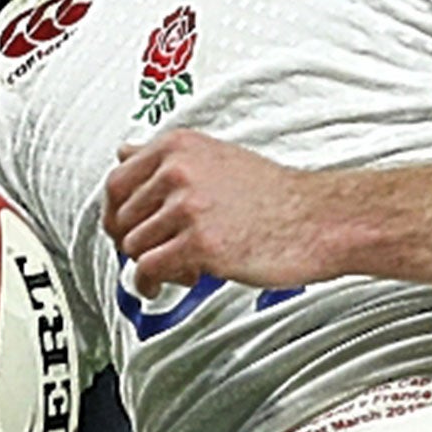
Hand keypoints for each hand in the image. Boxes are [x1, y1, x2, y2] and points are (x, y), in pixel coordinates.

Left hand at [103, 130, 336, 293]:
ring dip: (150, 264)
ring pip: (133, 246)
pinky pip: (149, 270)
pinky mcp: (198, 244)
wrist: (317, 219)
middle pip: (121, 217)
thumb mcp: (216, 156)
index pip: (117, 180)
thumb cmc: (276, 195)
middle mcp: (178, 171)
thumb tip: (125, 153)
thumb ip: (170, 158)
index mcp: (179, 147)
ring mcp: (187, 207)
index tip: (122, 228)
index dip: (115, 212)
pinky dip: (151, 285)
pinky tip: (171, 283)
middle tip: (152, 253)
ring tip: (179, 266)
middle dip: (131, 242)